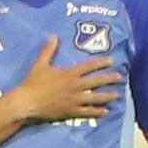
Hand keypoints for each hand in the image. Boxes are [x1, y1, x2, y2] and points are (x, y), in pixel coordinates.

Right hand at [0, 36, 123, 128]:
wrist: (27, 102)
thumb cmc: (33, 83)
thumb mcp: (40, 64)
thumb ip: (48, 50)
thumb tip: (53, 35)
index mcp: (69, 73)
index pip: (89, 66)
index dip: (101, 62)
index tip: (112, 60)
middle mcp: (75, 86)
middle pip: (96, 81)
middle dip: (109, 79)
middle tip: (120, 77)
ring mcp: (74, 100)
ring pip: (94, 98)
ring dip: (106, 96)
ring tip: (116, 95)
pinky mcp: (71, 111)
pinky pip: (87, 112)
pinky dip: (97, 111)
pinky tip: (105, 111)